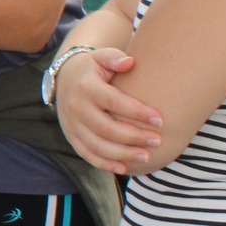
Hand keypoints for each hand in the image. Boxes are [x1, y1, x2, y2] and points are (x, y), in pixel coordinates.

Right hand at [54, 49, 162, 175]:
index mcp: (86, 87)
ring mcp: (72, 125)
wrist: (65, 79)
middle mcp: (76, 107)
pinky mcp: (71, 137)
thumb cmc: (93, 69)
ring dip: (122, 154)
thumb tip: (129, 62)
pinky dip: (104, 164)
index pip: (114, 102)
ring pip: (97, 145)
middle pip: (106, 128)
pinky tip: (124, 168)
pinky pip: (87, 154)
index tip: (160, 119)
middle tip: (158, 141)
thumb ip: (114, 57)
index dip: (137, 112)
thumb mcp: (101, 57)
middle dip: (134, 137)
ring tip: (147, 156)